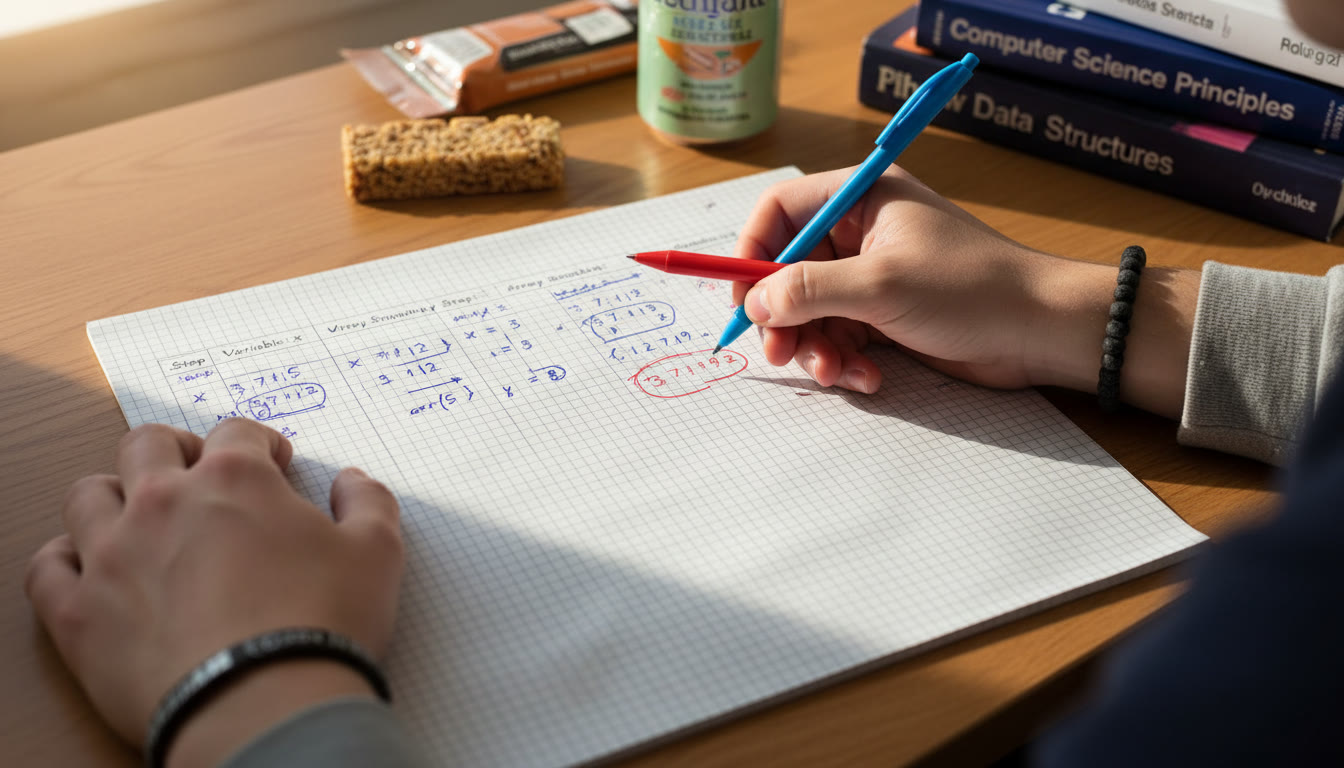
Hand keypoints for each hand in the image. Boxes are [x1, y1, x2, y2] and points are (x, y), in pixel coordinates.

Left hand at [25, 418, 402, 766]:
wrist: (264, 707)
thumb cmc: (324, 624)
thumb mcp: (377, 555)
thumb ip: (368, 503)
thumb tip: (353, 480)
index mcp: (235, 480)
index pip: (237, 432)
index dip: (259, 444)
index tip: (273, 466)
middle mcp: (163, 502)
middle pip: (148, 444)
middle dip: (177, 451)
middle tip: (200, 478)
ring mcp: (111, 555)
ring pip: (88, 495)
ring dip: (114, 497)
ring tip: (141, 521)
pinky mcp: (78, 614)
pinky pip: (48, 568)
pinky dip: (66, 560)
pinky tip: (90, 569)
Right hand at [732, 166, 1196, 416]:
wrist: (1040, 332)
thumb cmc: (971, 290)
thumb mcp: (881, 286)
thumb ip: (809, 290)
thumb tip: (755, 301)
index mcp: (859, 199)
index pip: (779, 212)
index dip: (752, 253)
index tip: (744, 298)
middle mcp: (860, 232)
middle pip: (787, 269)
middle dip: (784, 316)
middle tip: (782, 353)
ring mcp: (872, 276)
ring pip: (810, 312)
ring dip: (815, 348)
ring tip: (838, 373)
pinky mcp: (884, 316)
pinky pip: (839, 337)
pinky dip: (843, 361)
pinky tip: (868, 379)